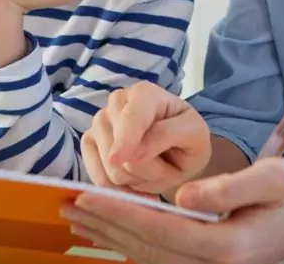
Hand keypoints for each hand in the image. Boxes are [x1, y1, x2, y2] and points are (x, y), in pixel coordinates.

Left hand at [62, 158, 283, 263]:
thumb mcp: (272, 179)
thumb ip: (229, 187)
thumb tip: (182, 196)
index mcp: (226, 246)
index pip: (161, 229)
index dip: (121, 213)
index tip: (88, 196)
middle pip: (147, 248)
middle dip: (106, 226)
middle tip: (67, 205)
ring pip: (149, 256)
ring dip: (111, 238)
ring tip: (77, 220)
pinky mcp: (206, 263)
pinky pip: (160, 256)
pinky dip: (130, 243)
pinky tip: (110, 234)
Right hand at [81, 81, 211, 193]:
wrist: (176, 148)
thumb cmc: (188, 137)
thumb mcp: (194, 133)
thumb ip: (167, 136)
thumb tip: (132, 154)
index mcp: (145, 93)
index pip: (132, 118)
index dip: (125, 139)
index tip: (118, 159)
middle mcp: (116, 102)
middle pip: (122, 153)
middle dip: (150, 170)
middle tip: (168, 165)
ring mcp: (99, 123)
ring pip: (112, 170)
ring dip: (139, 180)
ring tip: (154, 169)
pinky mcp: (88, 144)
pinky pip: (100, 180)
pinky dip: (123, 189)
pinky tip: (138, 181)